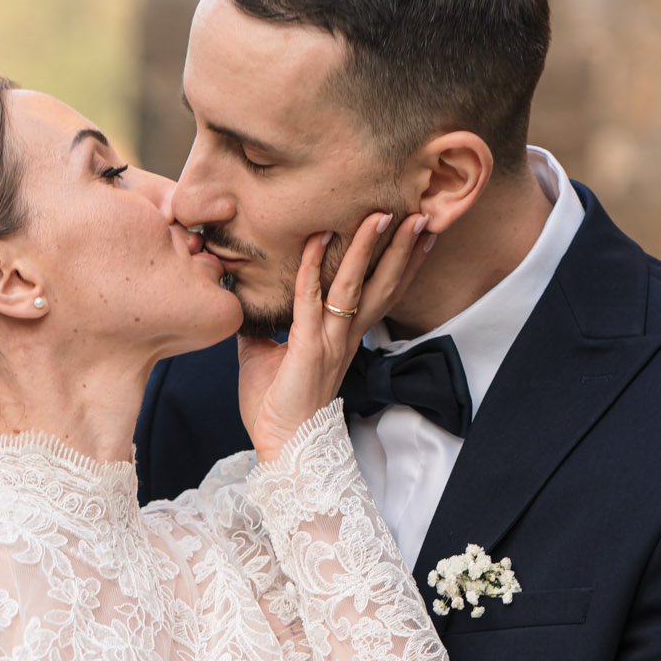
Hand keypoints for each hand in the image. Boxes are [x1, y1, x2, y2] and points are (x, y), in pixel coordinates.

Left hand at [240, 210, 435, 462]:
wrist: (282, 447)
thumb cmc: (276, 408)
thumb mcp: (264, 357)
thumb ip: (262, 327)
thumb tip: (244, 301)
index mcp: (343, 338)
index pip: (377, 292)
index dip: (398, 264)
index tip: (413, 234)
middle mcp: (345, 337)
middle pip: (381, 285)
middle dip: (401, 249)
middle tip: (416, 213)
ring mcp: (330, 342)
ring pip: (356, 286)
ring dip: (369, 249)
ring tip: (384, 216)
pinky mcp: (308, 349)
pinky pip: (310, 300)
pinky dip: (311, 268)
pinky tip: (316, 239)